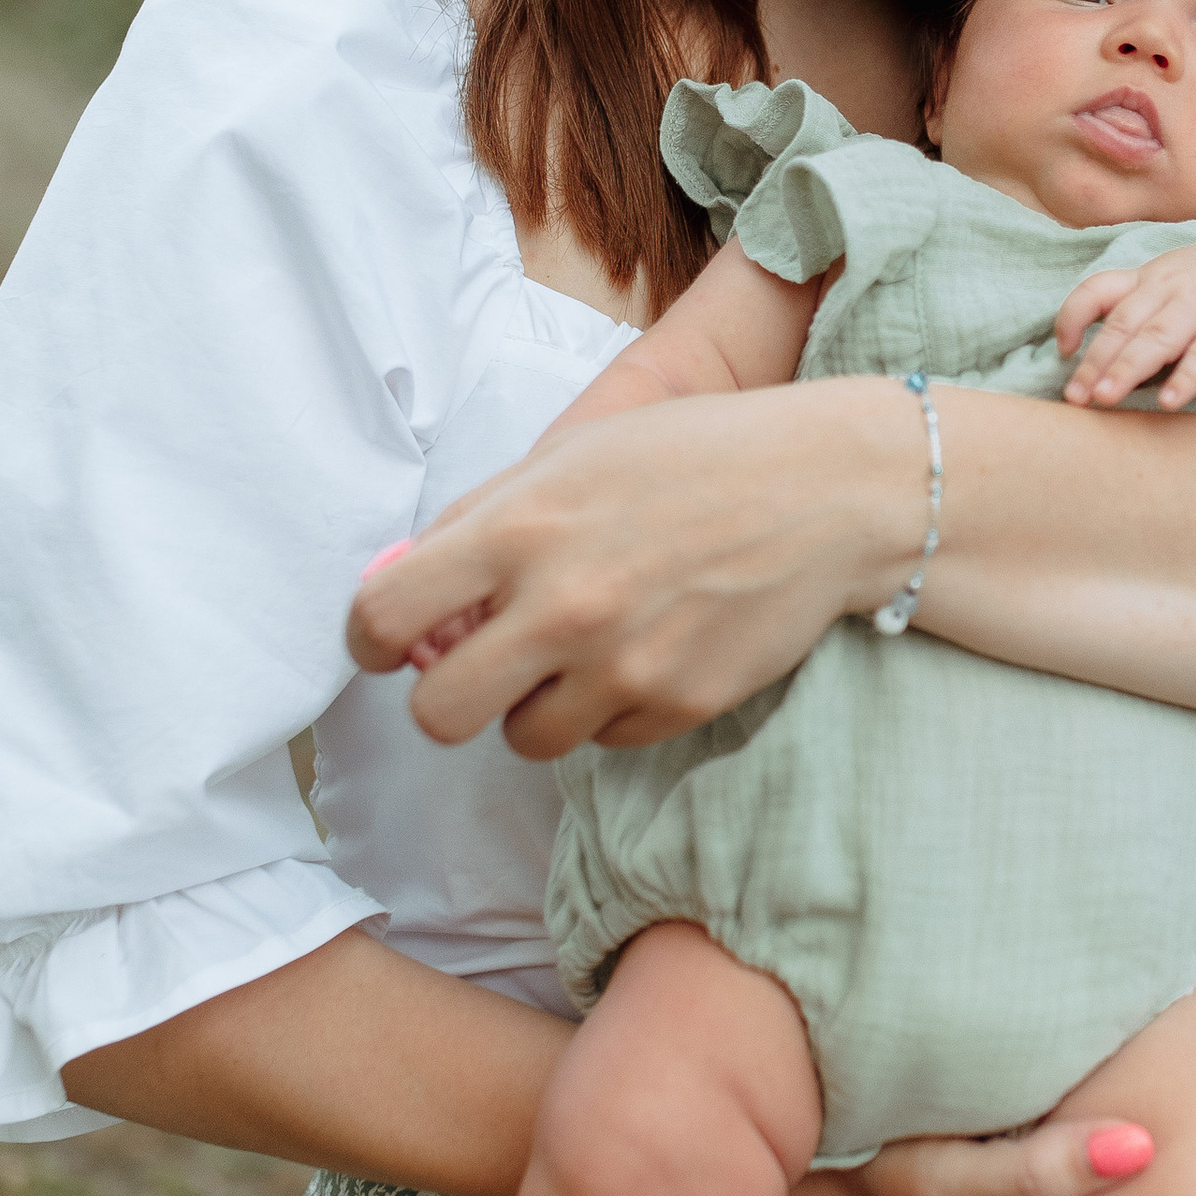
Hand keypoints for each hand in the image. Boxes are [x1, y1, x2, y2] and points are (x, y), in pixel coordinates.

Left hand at [346, 381, 928, 760]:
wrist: (826, 490)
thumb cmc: (693, 456)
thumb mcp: (573, 455)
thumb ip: (479, 520)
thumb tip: (400, 586)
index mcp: (520, 529)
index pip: (386, 616)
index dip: (369, 639)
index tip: (385, 643)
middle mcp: (563, 607)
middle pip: (440, 714)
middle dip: (445, 696)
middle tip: (475, 669)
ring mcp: (623, 667)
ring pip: (523, 739)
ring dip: (534, 705)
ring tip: (580, 650)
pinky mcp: (677, 706)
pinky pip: (603, 738)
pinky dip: (609, 707)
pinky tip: (647, 650)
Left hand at [1055, 244, 1195, 411]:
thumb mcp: (1164, 284)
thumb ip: (1126, 309)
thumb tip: (1076, 357)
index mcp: (1146, 279)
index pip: (1098, 290)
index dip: (1074, 316)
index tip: (1063, 351)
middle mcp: (1169, 288)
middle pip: (1124, 324)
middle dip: (1096, 361)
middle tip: (1075, 397)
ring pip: (1158, 338)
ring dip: (1129, 369)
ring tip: (1106, 398)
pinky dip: (1187, 378)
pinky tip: (1169, 402)